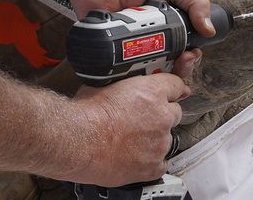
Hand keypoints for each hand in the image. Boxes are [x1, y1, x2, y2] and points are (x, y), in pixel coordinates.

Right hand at [70, 71, 193, 186]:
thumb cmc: (85, 115)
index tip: (173, 93)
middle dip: (161, 115)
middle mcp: (161, 116)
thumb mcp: (103, 85)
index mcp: (152, 92)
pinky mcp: (152, 166)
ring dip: (154, 138)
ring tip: (131, 141)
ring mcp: (160, 143)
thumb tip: (117, 88)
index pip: (176, 85)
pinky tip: (136, 157)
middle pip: (174, 113)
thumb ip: (121, 87)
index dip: (172, 90)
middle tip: (141, 119)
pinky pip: (161, 163)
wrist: (77, 141)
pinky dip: (152, 161)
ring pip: (167, 139)